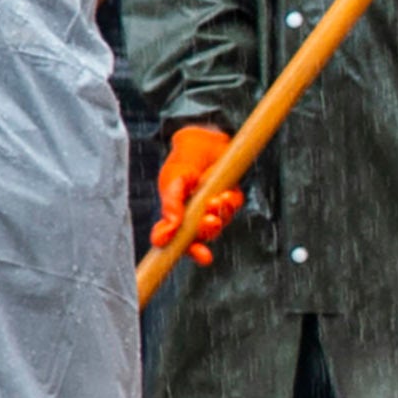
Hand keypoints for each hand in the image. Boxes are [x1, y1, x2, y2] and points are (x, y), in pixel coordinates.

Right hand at [155, 123, 245, 265]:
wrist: (202, 140)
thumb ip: (170, 208)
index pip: (180, 243)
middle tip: (209, 222)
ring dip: (218, 218)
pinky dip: (229, 204)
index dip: (189, 253)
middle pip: (201, 240)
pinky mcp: (230, 198)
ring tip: (214, 202)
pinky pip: (232, 209)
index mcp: (177, 219)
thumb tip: (165, 236)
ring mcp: (213, 210)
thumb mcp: (171, 183)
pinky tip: (224, 195)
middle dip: (207, 235)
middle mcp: (195, 218)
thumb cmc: (182, 164)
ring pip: (218, 226)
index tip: (201, 256)